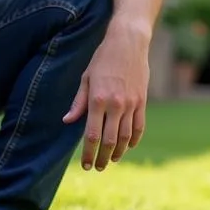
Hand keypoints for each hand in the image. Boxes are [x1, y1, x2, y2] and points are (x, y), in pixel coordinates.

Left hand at [64, 17, 149, 169]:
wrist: (129, 42)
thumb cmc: (103, 58)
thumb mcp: (86, 77)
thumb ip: (78, 102)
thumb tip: (67, 121)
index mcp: (98, 99)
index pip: (92, 135)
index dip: (88, 153)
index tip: (85, 165)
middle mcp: (115, 104)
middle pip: (110, 140)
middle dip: (102, 158)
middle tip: (97, 168)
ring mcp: (131, 103)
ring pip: (126, 137)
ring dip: (119, 152)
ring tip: (112, 160)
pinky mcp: (142, 101)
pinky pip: (139, 126)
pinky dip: (134, 140)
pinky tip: (128, 147)